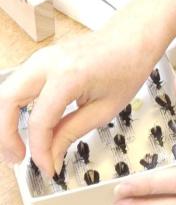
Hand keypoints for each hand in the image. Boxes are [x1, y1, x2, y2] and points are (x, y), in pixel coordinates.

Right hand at [0, 11, 165, 175]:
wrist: (134, 37)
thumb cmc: (128, 65)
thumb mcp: (105, 108)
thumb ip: (71, 132)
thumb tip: (50, 156)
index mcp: (68, 75)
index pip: (40, 121)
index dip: (40, 150)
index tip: (48, 167)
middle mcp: (48, 63)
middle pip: (6, 102)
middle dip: (5, 135)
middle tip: (17, 159)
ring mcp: (42, 57)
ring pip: (6, 92)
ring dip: (6, 122)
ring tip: (19, 147)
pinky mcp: (41, 59)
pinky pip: (18, 85)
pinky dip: (15, 108)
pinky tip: (27, 125)